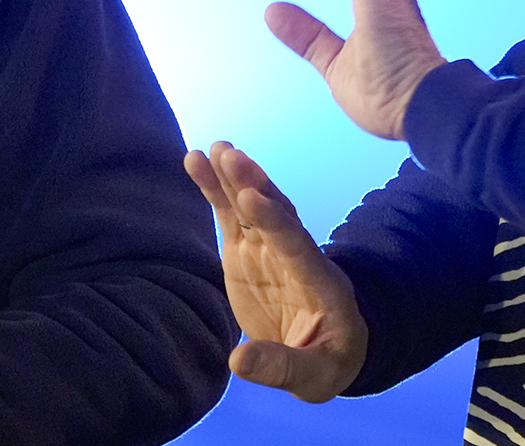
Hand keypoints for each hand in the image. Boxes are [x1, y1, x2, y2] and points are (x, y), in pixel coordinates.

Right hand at [184, 142, 367, 401]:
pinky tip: (197, 161)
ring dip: (235, 177)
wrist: (324, 348)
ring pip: (252, 207)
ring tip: (213, 149)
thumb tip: (239, 360)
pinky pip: (231, 214)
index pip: (297, 246)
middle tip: (230, 155)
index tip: (251, 197)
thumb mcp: (315, 376)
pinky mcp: (246, 250)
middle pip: (276, 214)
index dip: (275, 221)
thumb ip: (281, 368)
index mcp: (319, 282)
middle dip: (254, 184)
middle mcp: (295, 256)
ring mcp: (269, 249)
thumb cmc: (327, 362)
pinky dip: (216, 189)